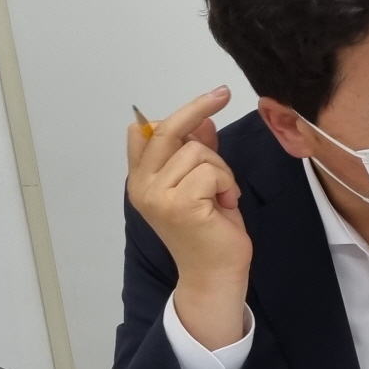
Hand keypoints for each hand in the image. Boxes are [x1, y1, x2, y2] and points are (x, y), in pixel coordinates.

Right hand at [127, 87, 250, 349]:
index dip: (177, 113)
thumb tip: (203, 121)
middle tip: (223, 93)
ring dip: (221, 171)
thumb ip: (198, 154)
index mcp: (141, 180)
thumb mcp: (203, 185)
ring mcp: (158, 196)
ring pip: (199, 152)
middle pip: (168, 131)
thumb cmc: (210, 232)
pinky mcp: (180, 204)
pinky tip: (224, 206)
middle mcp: (142, 186)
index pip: (145, 133)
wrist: (214, 274)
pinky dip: (227, 185)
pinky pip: (212, 171)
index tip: (209, 97)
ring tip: (221, 197)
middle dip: (198, 108)